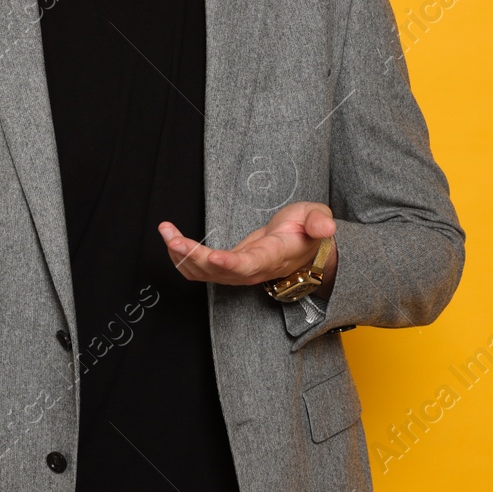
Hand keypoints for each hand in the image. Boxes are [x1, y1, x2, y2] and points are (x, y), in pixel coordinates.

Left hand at [158, 202, 336, 286]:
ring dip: (182, 256)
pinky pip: (200, 270)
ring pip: (206, 274)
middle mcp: (253, 269)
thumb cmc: (306, 230)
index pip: (251, 265)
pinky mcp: (227, 268)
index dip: (232, 264)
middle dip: (194, 258)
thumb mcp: (317, 217)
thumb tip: (326, 228)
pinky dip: (182, 258)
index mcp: (273, 256)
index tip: (216, 258)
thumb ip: (319, 222)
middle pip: (220, 273)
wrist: (302, 247)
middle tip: (173, 239)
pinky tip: (171, 240)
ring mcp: (239, 272)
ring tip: (166, 233)